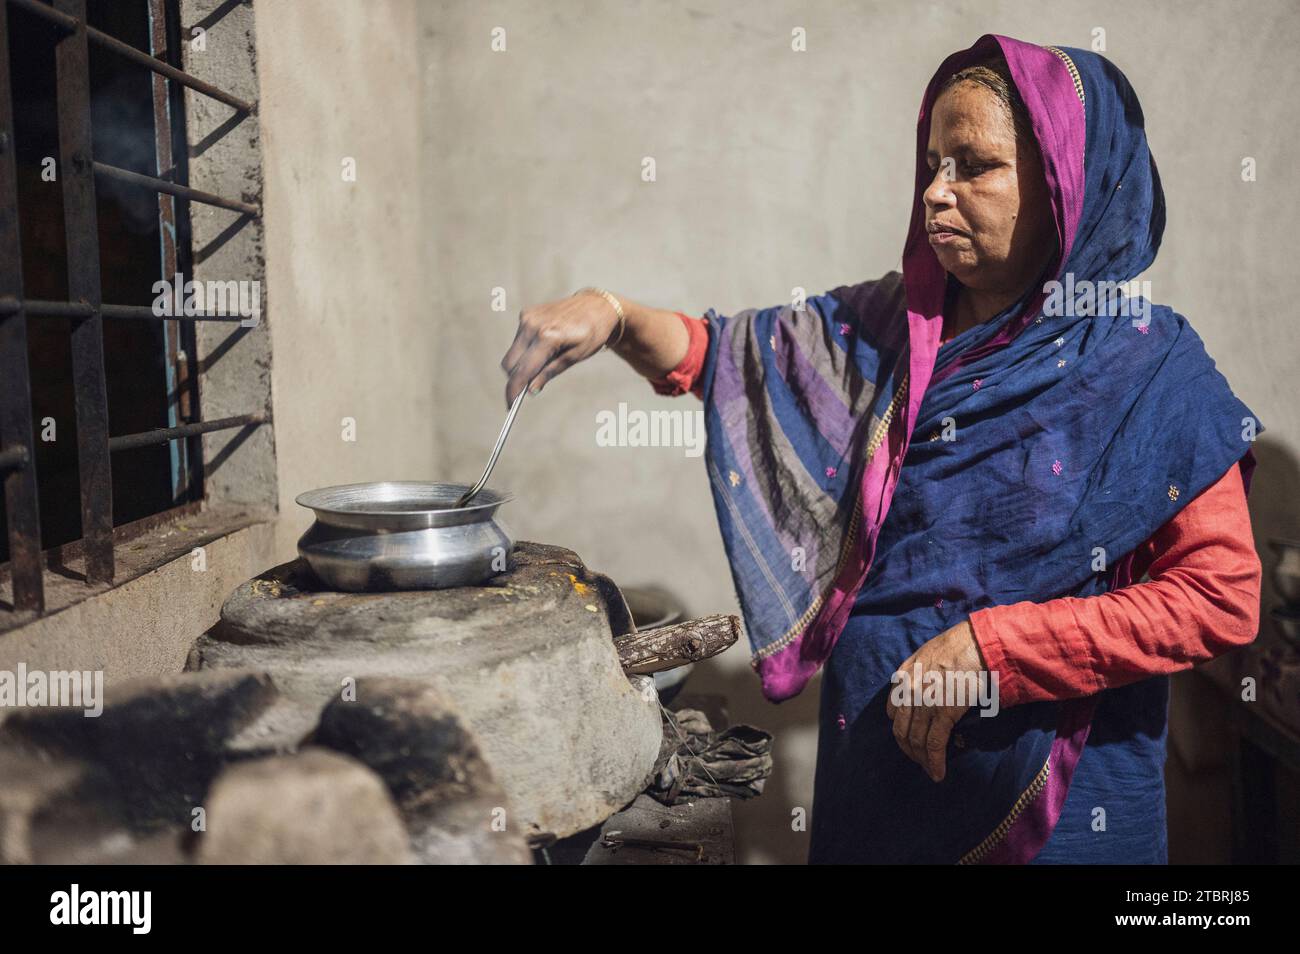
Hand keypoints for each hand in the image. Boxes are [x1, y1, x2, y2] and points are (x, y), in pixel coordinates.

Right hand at [500, 292, 621, 406]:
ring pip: (513, 353)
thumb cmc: (592, 333)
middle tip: (531, 387)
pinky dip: (526, 350)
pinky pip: (518, 340)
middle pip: (510, 363)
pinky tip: (545, 346)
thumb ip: (550, 372)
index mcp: (547, 337)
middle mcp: (532, 325)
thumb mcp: (575, 357)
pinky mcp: (526, 314)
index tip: (510, 406)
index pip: (523, 370)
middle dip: (516, 378)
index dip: (514, 390)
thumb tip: (531, 390)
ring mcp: (527, 317)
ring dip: (522, 363)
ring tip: (547, 359)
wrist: (596, 306)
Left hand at [884, 619, 986, 782]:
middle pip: (901, 730)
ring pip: (916, 740)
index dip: (901, 728)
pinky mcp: (943, 712)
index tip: (910, 737)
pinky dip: (934, 762)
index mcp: (903, 676)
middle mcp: (908, 691)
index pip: (893, 711)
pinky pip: (934, 744)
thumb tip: (926, 689)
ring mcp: (924, 703)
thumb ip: (918, 672)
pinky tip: (938, 774)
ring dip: (922, 760)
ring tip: (930, 771)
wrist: (977, 643)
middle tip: (919, 760)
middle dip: (909, 749)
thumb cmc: (959, 645)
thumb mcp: (927, 654)